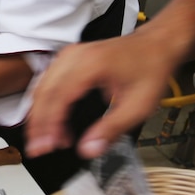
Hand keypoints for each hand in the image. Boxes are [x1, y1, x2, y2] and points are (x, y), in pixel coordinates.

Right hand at [26, 26, 180, 158]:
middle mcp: (75, 56)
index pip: (58, 97)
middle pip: (43, 92)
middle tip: (39, 148)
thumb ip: (111, 130)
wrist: (156, 45)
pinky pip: (49, 82)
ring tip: (48, 139)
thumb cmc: (150, 68)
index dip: (49, 124)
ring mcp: (70, 55)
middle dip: (38, 123)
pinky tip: (54, 122)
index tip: (46, 145)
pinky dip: (47, 103)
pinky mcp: (69, 59)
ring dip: (41, 115)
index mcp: (90, 65)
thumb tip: (88, 149)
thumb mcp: (138, 106)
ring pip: (42, 87)